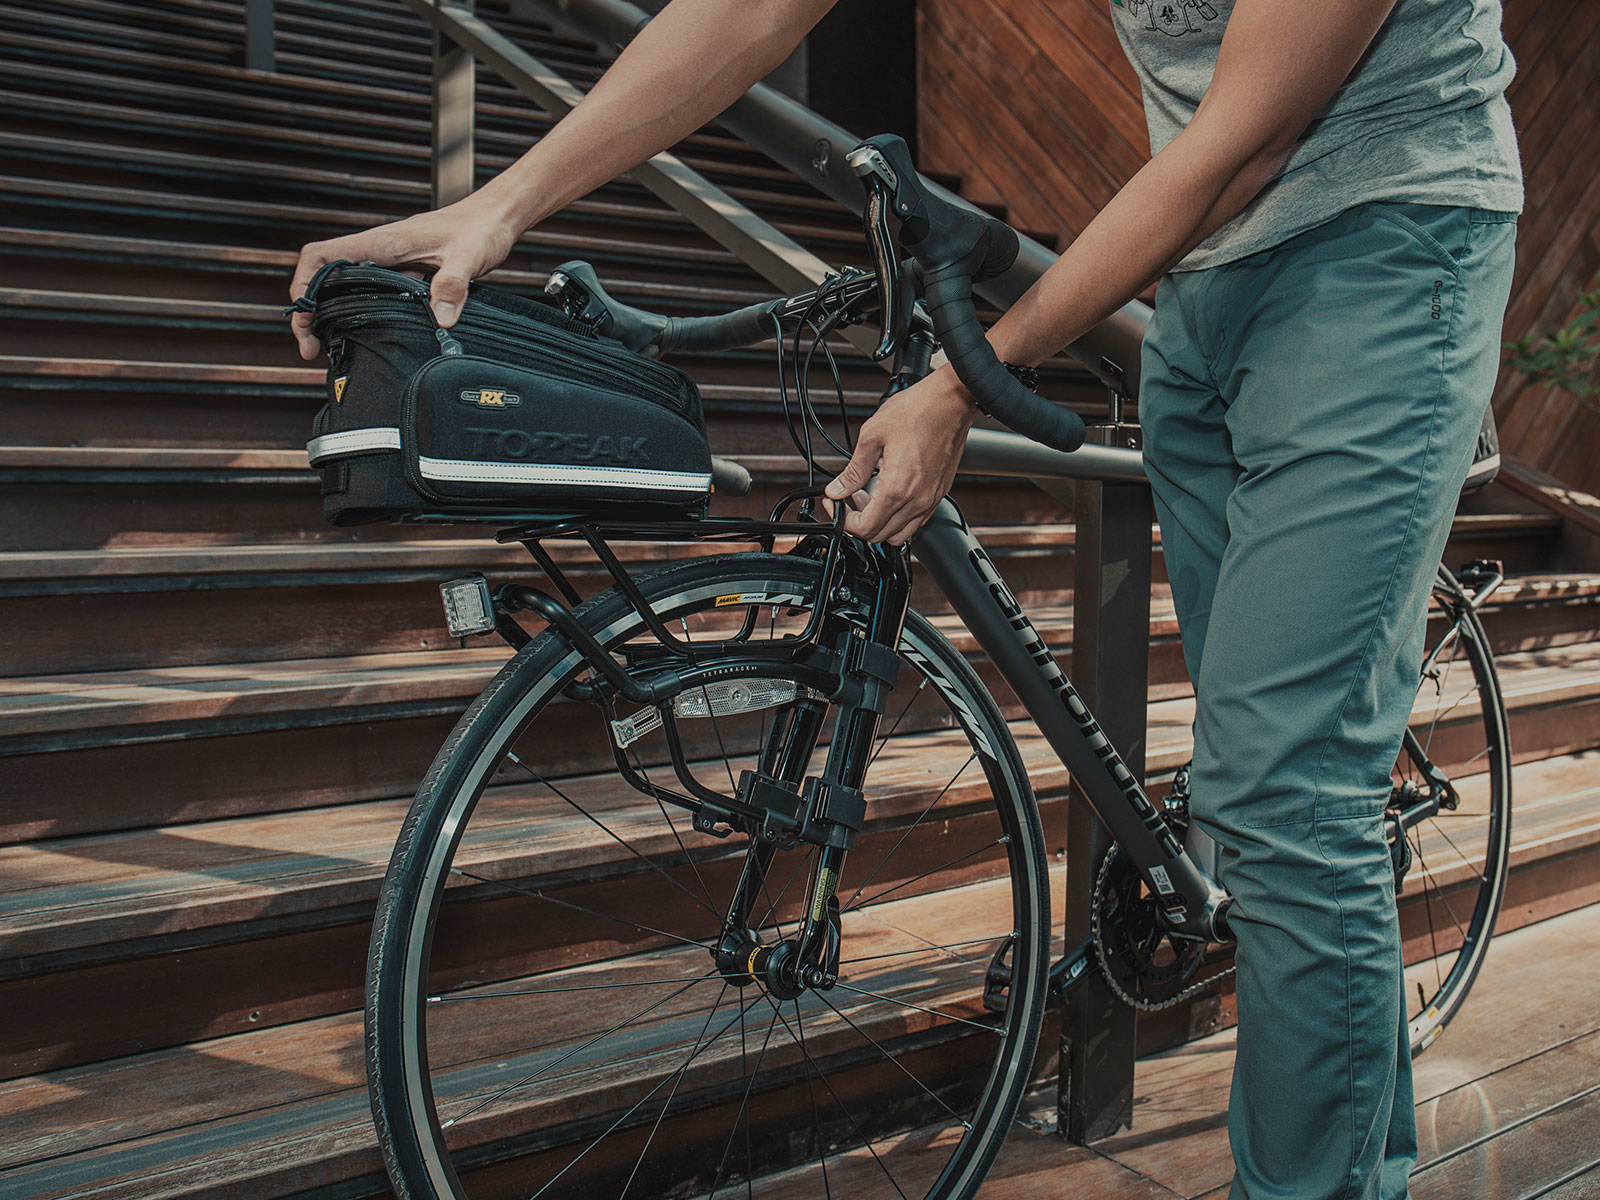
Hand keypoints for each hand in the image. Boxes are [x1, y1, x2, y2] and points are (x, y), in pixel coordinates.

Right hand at [287, 193, 521, 359]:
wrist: (495, 217)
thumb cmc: (481, 228)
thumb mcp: (469, 258)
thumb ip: (453, 285)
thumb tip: (441, 318)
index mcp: (383, 242)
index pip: (321, 256)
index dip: (303, 284)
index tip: (305, 317)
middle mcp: (379, 250)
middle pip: (322, 274)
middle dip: (309, 308)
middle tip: (312, 347)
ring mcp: (389, 259)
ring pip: (342, 282)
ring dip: (329, 310)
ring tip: (328, 344)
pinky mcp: (402, 269)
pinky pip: (367, 288)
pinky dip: (355, 309)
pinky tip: (364, 332)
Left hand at [823, 368, 976, 545]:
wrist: (950, 402)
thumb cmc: (917, 411)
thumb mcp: (872, 437)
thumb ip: (853, 470)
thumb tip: (837, 489)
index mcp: (897, 489)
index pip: (865, 528)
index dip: (845, 521)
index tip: (836, 505)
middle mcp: (917, 500)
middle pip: (881, 536)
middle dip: (860, 523)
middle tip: (850, 499)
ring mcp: (931, 499)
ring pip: (900, 534)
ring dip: (880, 523)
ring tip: (870, 498)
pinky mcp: (939, 493)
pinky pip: (917, 520)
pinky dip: (899, 517)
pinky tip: (890, 493)